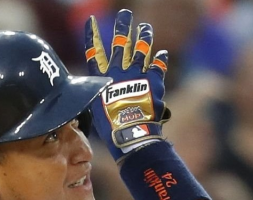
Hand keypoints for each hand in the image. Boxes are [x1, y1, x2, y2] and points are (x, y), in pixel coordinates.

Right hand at [84, 9, 170, 161]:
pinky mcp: (154, 81)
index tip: (91, 20)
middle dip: (123, 26)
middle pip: (121, 43)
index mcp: (102, 78)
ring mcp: (138, 74)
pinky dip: (160, 59)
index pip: (94, 51)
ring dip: (144, 37)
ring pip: (141, 49)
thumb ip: (99, 92)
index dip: (92, 35)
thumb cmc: (110, 125)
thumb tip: (99, 88)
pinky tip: (162, 53)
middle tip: (126, 13)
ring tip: (145, 27)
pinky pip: (158, 66)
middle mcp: (119, 71)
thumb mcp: (96, 107)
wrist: (131, 132)